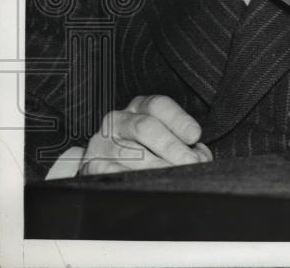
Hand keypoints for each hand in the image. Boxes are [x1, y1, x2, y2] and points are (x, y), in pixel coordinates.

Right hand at [80, 95, 212, 175]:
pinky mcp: (90, 164)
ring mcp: (102, 142)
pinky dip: (128, 178)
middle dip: (170, 146)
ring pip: (129, 151)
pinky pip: (107, 170)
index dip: (178, 120)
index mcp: (140, 108)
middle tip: (189, 162)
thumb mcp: (167, 138)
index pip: (159, 105)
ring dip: (154, 166)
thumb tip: (199, 155)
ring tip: (172, 177)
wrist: (109, 166)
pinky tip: (143, 183)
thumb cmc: (148, 150)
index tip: (195, 136)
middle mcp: (118, 120)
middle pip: (145, 127)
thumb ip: (185, 143)